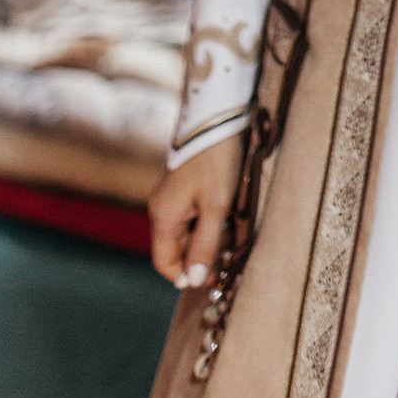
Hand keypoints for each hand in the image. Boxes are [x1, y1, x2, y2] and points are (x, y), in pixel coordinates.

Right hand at [148, 133, 244, 287]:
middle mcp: (163, 208)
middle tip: (230, 251)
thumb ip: (205, 245)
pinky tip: (231, 212)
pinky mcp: (186, 186)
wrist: (218, 117)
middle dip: (204, 253)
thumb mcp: (216, 207)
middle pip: (179, 248)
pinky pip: (196, 214)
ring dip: (212, 235)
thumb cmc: (216, 161)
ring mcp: (174, 196)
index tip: (213, 276)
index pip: (165, 263)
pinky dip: (212, 219)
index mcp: (163, 216)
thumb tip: (195, 280)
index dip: (187, 275)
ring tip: (234, 227)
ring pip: (191, 231)